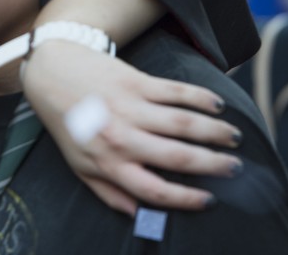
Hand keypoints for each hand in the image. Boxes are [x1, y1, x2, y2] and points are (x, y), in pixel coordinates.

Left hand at [22, 40, 241, 214]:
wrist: (52, 72)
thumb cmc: (69, 123)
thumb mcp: (80, 166)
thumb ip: (110, 193)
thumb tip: (140, 215)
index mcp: (109, 163)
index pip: (154, 191)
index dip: (186, 199)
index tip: (210, 200)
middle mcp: (121, 137)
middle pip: (178, 157)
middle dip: (214, 165)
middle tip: (236, 168)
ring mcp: (130, 107)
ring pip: (184, 124)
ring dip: (215, 132)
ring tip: (234, 138)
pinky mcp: (136, 81)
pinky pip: (177, 92)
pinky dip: (202, 98)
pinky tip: (218, 106)